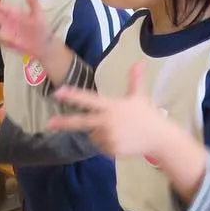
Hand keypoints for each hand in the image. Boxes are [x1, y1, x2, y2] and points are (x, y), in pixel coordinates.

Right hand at [0, 0, 52, 59]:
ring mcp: (9, 32)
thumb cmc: (40, 28)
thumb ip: (33, 3)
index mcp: (15, 14)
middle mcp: (10, 23)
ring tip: (2, 31)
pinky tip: (9, 39)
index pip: (3, 8)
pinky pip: (4, 41)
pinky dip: (5, 40)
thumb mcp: (38, 14)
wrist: (44, 43)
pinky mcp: (10, 42)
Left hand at [49, 64, 174, 159]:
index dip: (72, 96)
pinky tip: (120, 140)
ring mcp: (109, 136)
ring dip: (98, 133)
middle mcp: (107, 121)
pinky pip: (101, 147)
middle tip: (49, 123)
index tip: (57, 92)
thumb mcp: (139, 96)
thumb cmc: (148, 115)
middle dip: (64, 123)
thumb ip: (134, 80)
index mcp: (111, 106)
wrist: (160, 138)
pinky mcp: (112, 149)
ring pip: (92, 135)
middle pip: (81, 122)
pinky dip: (106, 144)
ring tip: (117, 130)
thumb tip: (138, 61)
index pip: (88, 99)